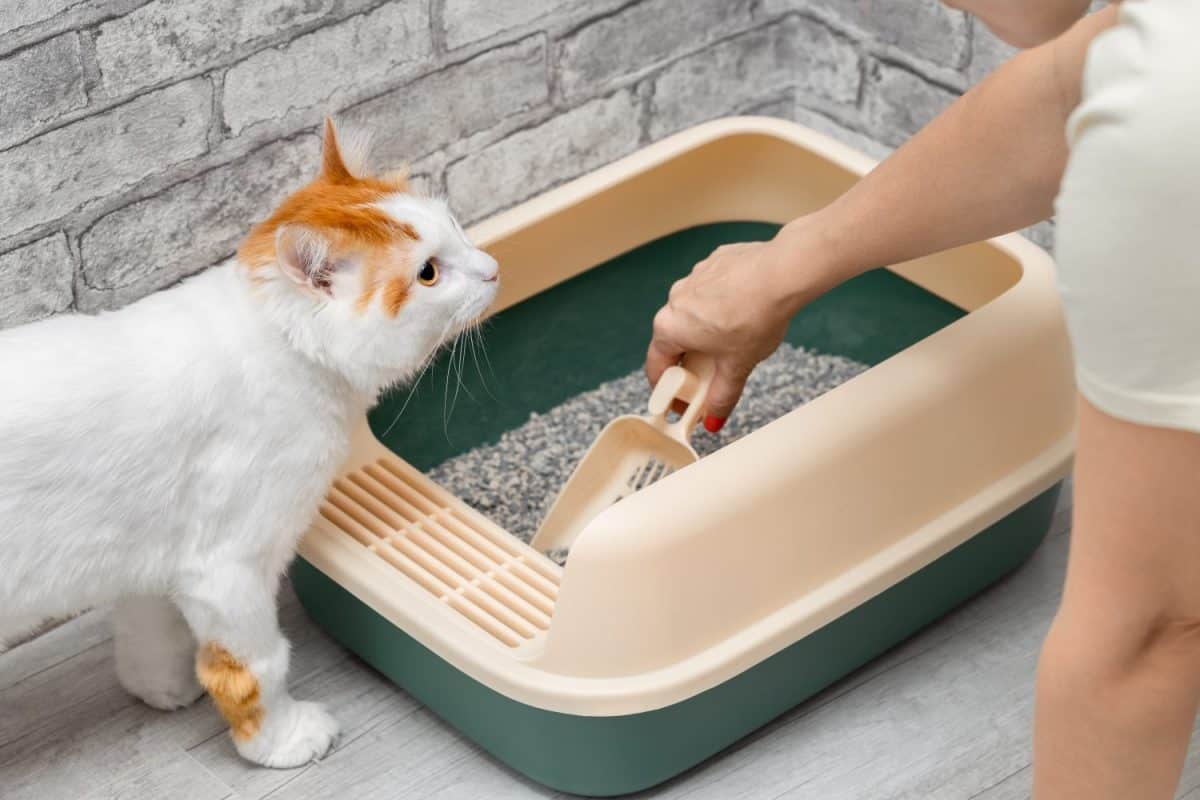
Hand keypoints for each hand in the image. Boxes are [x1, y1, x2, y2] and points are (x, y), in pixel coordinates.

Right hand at [645, 219, 844, 430]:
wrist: (782, 273)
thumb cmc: (755, 317)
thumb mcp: (737, 366)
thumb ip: (722, 396)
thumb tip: (713, 419)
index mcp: (670, 327)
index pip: (657, 366)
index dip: (668, 389)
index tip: (680, 400)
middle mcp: (675, 299)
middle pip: (675, 339)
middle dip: (690, 361)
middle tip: (712, 375)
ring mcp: (693, 278)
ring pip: (694, 313)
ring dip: (706, 330)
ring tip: (735, 340)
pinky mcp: (714, 262)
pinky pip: (711, 291)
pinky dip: (722, 304)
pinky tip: (744, 311)